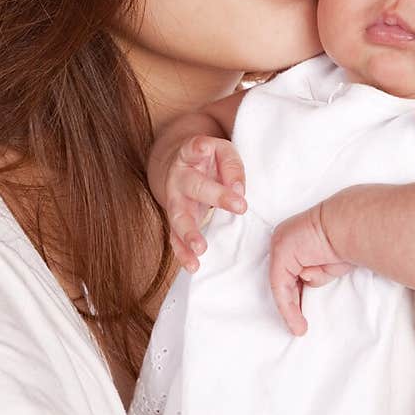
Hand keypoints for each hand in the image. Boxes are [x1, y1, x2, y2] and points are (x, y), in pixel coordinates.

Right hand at [162, 135, 246, 271]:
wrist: (182, 169)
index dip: (199, 148)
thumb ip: (232, 168)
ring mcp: (174, 200)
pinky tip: (193, 266)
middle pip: (194, 186)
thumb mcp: (223, 152)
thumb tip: (238, 192)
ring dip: (189, 234)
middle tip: (240, 207)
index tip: (205, 148)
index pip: (195, 148)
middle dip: (216, 197)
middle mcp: (178, 177)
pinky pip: (176, 238)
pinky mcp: (175, 220)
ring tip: (200, 249)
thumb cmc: (208, 160)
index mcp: (189, 154)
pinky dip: (183, 253)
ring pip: (178, 217)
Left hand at [269, 202, 352, 335]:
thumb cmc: (346, 243)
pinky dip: (288, 308)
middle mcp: (283, 238)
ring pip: (280, 284)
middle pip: (282, 277)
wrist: (350, 226)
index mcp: (294, 239)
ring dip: (290, 309)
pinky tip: (298, 324)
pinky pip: (281, 287)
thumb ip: (314, 273)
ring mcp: (279, 244)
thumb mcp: (327, 265)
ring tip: (299, 329)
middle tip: (298, 325)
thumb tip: (305, 279)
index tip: (301, 311)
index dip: (295, 293)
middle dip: (291, 302)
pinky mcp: (281, 253)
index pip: (289, 270)